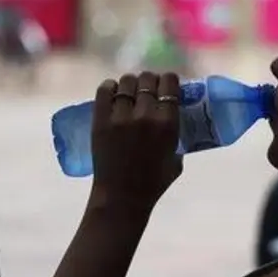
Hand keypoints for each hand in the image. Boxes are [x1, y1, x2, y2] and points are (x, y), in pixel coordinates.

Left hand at [90, 71, 182, 212]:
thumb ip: (176, 138)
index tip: (166, 84)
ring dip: (130, 84)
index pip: (169, 83)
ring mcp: (121, 117)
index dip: (168, 79)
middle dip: (150, 80)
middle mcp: (146, 115)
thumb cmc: (153, 183)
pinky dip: (110, 88)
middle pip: (148, 78)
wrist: (122, 197)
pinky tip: (112, 93)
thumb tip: (173, 120)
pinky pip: (104, 90)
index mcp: (168, 123)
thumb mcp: (176, 160)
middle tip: (147, 89)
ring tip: (129, 92)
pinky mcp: (100, 121)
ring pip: (127, 82)